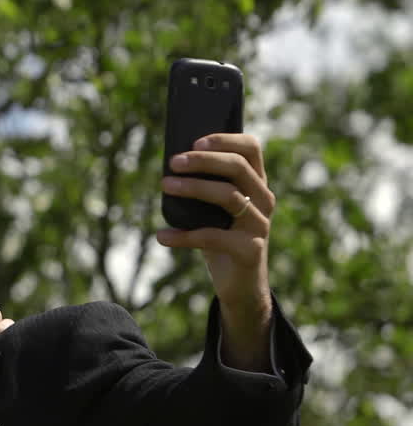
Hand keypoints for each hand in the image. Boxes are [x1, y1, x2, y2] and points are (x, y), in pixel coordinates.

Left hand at [156, 133, 273, 368]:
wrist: (241, 285)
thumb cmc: (221, 238)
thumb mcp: (213, 211)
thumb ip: (203, 188)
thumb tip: (170, 166)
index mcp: (256, 184)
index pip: (251, 149)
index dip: (225, 139)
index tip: (195, 141)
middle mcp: (264, 200)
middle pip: (238, 168)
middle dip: (204, 161)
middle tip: (173, 162)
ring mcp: (259, 225)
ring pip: (229, 197)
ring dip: (193, 189)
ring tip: (165, 186)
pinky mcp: (250, 250)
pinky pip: (213, 237)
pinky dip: (184, 236)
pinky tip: (162, 236)